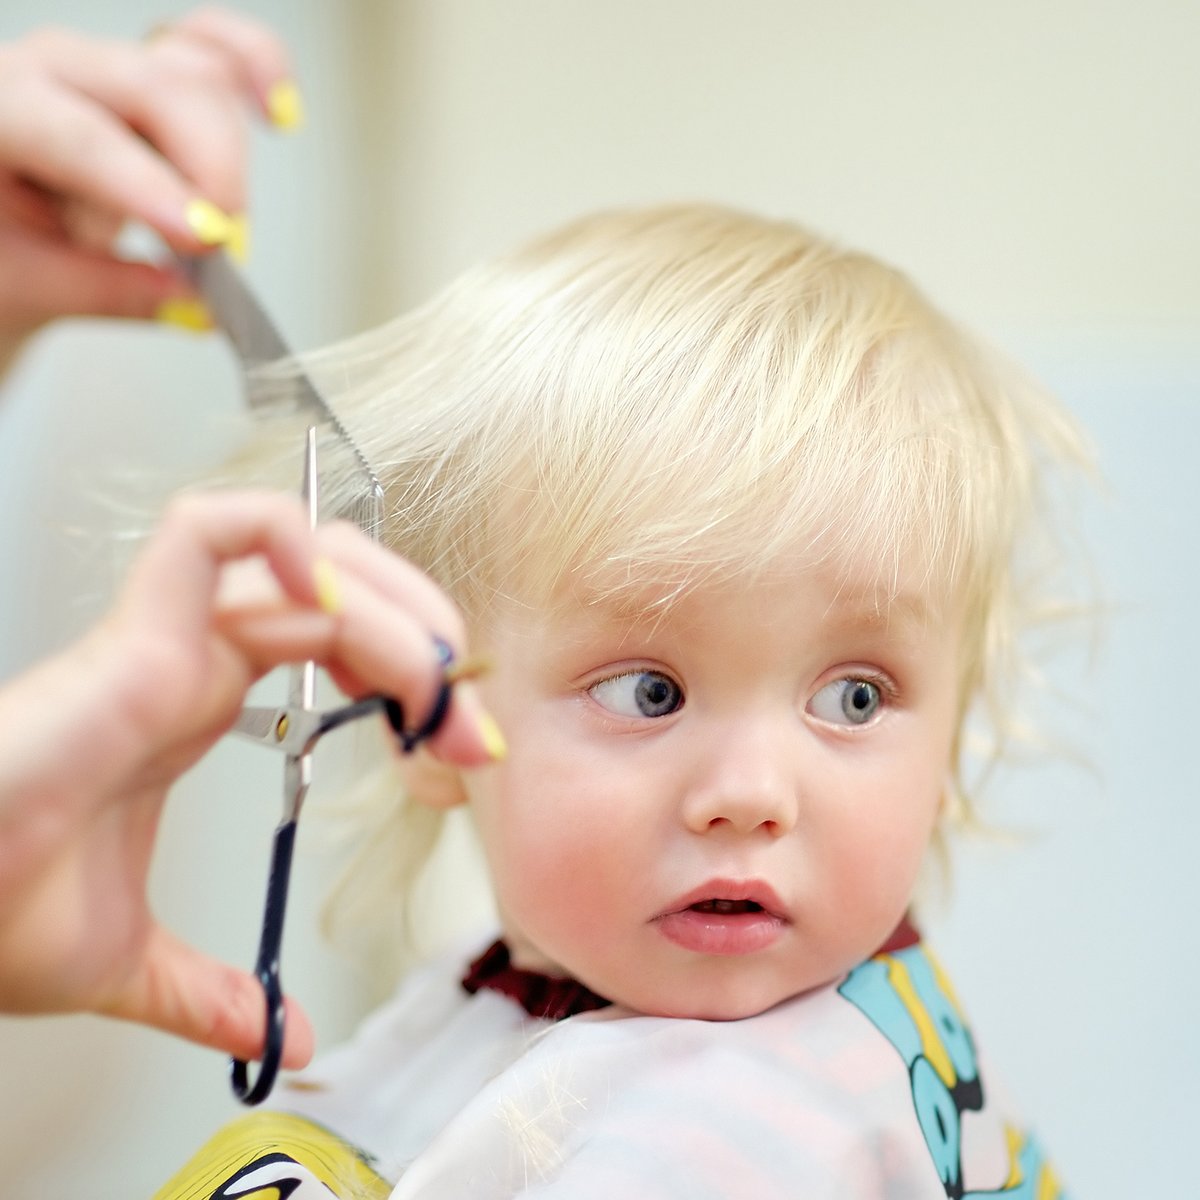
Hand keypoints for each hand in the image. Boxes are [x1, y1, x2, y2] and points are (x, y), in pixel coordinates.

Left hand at [0, 6, 297, 356]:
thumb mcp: (29, 286)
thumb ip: (110, 293)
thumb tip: (195, 306)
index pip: (83, 137)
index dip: (150, 187)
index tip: (205, 239)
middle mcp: (55, 70)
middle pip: (158, 88)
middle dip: (211, 170)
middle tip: (224, 250)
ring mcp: (112, 68)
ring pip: (199, 75)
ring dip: (230, 159)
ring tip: (221, 232)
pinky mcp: (158, 79)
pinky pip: (218, 50)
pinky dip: (258, 68)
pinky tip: (280, 112)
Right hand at [0, 490, 498, 1065]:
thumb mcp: (132, 964)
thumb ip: (213, 990)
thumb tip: (283, 1035)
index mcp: (192, 703)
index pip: (333, 643)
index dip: (412, 678)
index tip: (463, 749)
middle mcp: (189, 659)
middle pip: (336, 586)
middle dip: (424, 635)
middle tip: (467, 721)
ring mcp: (164, 639)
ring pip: (302, 554)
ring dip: (391, 601)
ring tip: (433, 678)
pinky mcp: (135, 636)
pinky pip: (212, 533)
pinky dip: (288, 542)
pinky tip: (337, 606)